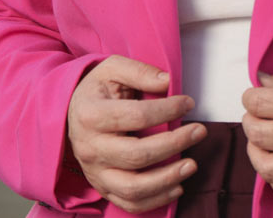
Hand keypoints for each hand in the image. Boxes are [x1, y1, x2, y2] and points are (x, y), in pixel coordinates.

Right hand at [65, 55, 204, 212]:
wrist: (72, 113)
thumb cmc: (99, 90)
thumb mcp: (113, 69)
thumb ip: (140, 72)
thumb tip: (167, 82)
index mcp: (91, 115)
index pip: (136, 116)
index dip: (167, 110)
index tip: (189, 102)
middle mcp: (90, 148)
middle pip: (136, 155)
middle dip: (174, 144)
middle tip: (200, 131)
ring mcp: (95, 171)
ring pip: (132, 187)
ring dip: (167, 179)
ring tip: (192, 164)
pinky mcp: (103, 186)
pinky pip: (128, 203)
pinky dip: (155, 200)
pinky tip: (178, 187)